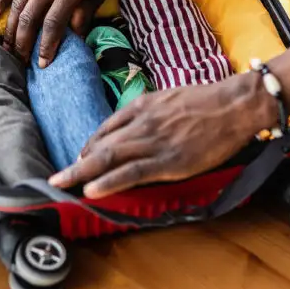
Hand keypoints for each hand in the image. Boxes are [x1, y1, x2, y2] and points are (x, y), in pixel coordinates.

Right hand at [0, 0, 137, 66]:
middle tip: (22, 61)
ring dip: (12, 28)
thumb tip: (74, 39)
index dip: (47, 45)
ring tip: (9, 48)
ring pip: (19, 3)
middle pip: (31, 16)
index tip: (43, 64)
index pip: (54, 21)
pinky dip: (2, 0)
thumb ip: (85, 13)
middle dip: (24, 42)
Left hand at [49, 73, 275, 197]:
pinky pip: (132, 172)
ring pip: (109, 158)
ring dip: (81, 174)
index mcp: (142, 106)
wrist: (234, 105)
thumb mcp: (170, 98)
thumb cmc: (208, 102)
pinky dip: (109, 181)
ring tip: (62, 186)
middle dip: (76, 163)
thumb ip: (150, 112)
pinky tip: (92, 190)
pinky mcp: (168, 160)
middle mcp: (142, 124)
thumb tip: (136, 128)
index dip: (90, 147)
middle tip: (55, 178)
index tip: (80, 160)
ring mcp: (153, 142)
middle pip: (100, 145)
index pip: (106, 129)